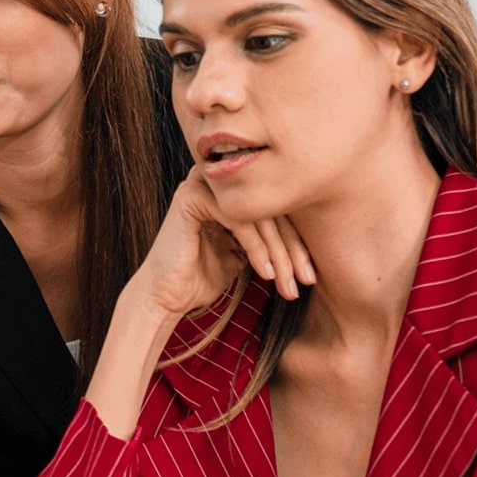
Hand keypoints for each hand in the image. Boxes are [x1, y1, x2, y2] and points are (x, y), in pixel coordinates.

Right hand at [134, 167, 314, 316]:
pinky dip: (256, 248)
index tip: (310, 277)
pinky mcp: (192, 196)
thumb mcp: (246, 256)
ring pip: (259, 214)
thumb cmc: (204, 278)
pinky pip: (238, 218)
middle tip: (306, 281)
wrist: (165, 296)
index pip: (276, 210)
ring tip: (286, 284)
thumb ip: (269, 241)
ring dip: (278, 253)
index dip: (297, 244)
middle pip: (271, 209)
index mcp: (232, 191)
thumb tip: (311, 244)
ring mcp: (203, 184)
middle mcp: (219, 181)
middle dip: (292, 250)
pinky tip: (265, 273)